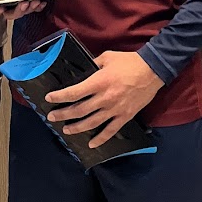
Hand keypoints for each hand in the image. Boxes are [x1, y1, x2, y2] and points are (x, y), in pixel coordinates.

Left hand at [45, 51, 162, 147]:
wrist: (152, 70)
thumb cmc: (128, 62)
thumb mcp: (107, 57)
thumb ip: (93, 64)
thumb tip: (83, 69)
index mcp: (98, 82)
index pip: (74, 92)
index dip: (59, 96)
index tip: (49, 98)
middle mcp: (104, 98)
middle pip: (79, 110)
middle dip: (63, 114)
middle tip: (52, 117)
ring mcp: (114, 110)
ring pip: (91, 123)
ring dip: (76, 128)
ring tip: (65, 130)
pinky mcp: (125, 116)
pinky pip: (110, 131)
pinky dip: (100, 139)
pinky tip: (91, 145)